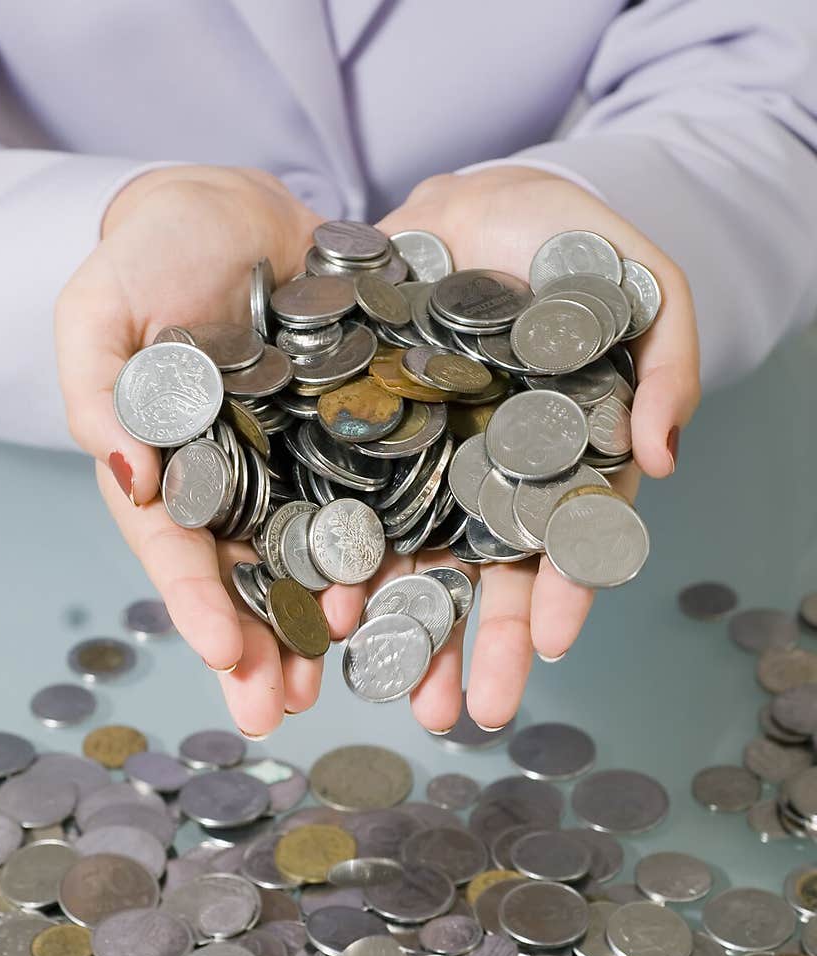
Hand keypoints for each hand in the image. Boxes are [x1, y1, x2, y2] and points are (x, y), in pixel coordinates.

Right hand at [55, 166, 357, 735]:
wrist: (240, 209)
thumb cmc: (155, 250)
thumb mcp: (102, 307)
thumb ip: (99, 387)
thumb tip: (126, 474)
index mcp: (168, 469)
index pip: (176, 549)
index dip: (196, 603)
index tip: (222, 651)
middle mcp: (234, 486)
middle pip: (244, 581)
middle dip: (259, 649)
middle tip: (276, 713)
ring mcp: (295, 469)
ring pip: (311, 563)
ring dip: (324, 627)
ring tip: (344, 682)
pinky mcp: (356, 444)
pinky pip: (374, 506)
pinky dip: (387, 557)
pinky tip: (409, 603)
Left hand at [352, 166, 700, 732]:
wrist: (473, 201)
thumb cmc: (569, 243)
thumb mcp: (641, 286)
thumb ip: (665, 362)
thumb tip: (665, 457)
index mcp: (564, 463)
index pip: (571, 540)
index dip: (567, 591)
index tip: (557, 641)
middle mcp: (495, 483)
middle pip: (491, 577)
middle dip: (484, 647)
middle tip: (475, 714)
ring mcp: (430, 470)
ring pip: (419, 566)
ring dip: (410, 637)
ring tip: (400, 696)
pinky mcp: (368, 448)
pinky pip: (352, 513)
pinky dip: (341, 564)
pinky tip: (330, 613)